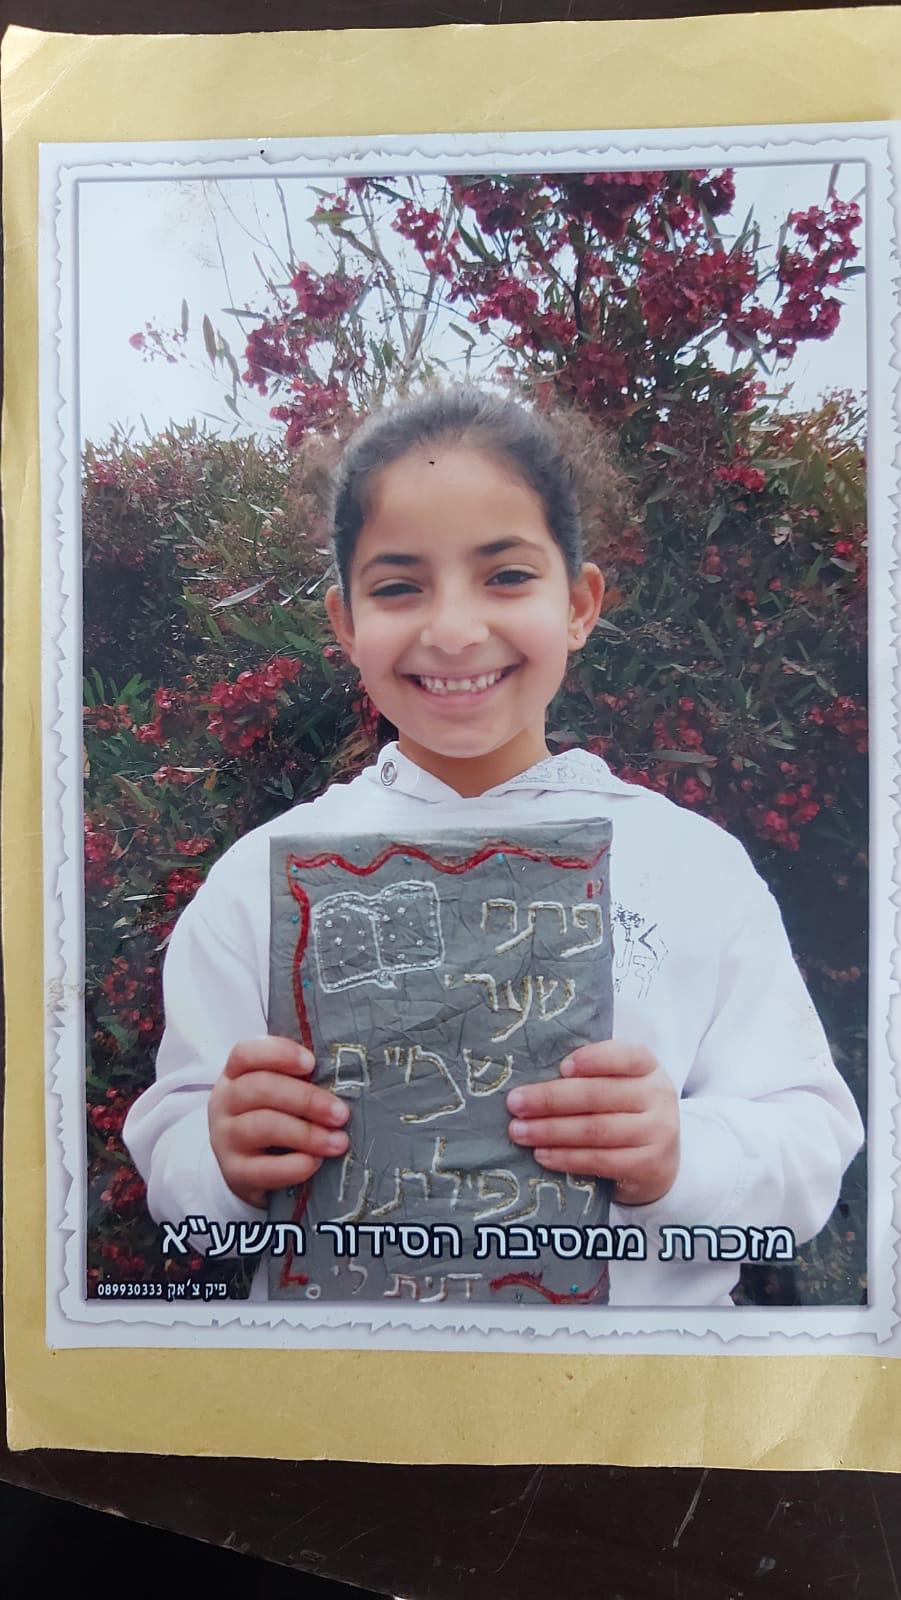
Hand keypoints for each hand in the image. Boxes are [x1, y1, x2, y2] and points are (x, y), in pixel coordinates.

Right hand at [209, 1037, 349, 1208]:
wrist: (249, 1169)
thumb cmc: (274, 1118)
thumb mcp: (279, 1093)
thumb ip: (300, 1079)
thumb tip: (344, 1074)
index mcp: (235, 1075)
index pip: (245, 1053)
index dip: (279, 1053)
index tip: (312, 1063)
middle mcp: (224, 1103)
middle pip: (260, 1088)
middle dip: (307, 1099)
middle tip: (341, 1114)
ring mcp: (225, 1139)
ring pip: (262, 1126)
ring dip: (307, 1133)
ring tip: (338, 1142)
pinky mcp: (234, 1173)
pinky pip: (264, 1169)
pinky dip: (295, 1165)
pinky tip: (316, 1163)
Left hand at [506, 1042, 679, 1205]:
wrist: (659, 1163)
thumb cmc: (624, 1113)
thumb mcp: (619, 1086)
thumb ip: (589, 1077)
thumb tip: (532, 1076)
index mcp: (648, 1067)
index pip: (627, 1055)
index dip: (595, 1059)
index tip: (561, 1067)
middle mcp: (659, 1096)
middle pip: (599, 1094)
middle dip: (551, 1099)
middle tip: (515, 1103)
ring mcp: (658, 1132)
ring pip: (596, 1129)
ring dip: (551, 1131)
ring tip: (519, 1131)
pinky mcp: (650, 1165)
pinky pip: (600, 1160)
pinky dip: (566, 1158)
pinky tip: (542, 1154)